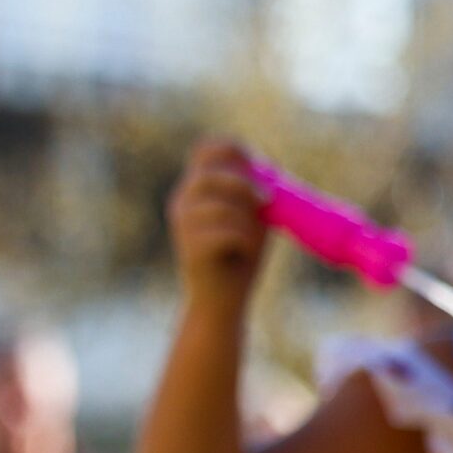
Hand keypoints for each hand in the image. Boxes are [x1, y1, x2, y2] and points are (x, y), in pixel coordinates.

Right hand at [168, 137, 267, 303]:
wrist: (221, 302)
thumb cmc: (239, 258)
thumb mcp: (253, 218)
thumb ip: (257, 193)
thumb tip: (271, 169)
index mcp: (196, 189)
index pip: (206, 150)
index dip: (233, 149)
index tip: (258, 165)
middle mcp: (181, 202)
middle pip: (209, 174)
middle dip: (242, 184)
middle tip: (266, 201)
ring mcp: (181, 226)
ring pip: (219, 206)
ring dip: (245, 220)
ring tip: (250, 238)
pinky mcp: (189, 249)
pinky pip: (224, 234)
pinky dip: (242, 241)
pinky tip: (242, 253)